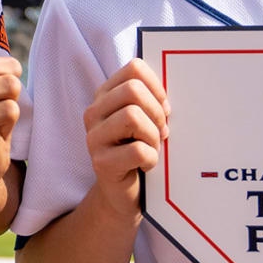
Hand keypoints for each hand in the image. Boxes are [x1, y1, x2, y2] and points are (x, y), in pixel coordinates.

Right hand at [83, 58, 166, 218]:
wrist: (125, 194)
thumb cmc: (139, 151)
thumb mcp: (145, 119)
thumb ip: (150, 100)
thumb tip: (169, 90)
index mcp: (105, 96)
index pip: (134, 69)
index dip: (157, 86)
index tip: (163, 107)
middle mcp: (94, 113)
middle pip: (133, 90)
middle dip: (157, 112)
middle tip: (161, 131)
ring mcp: (94, 138)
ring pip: (133, 117)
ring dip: (153, 136)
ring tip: (151, 148)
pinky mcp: (101, 163)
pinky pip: (138, 150)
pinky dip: (151, 159)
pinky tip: (146, 166)